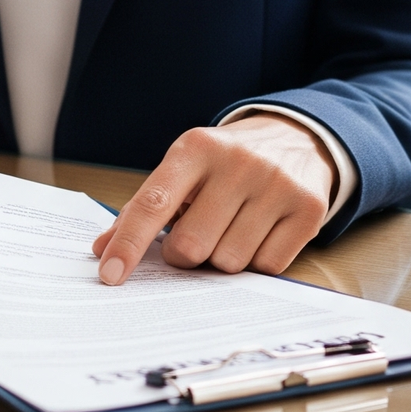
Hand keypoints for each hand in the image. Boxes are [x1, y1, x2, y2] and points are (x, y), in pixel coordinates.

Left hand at [91, 113, 336, 284]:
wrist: (297, 137)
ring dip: (223, 258)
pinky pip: (267, 267)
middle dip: (185, 254)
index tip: (109, 274)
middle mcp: (239, 161)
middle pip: (191, 246)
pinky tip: (262, 231)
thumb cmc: (227, 162)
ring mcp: (277, 184)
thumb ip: (145, 206)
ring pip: (229, 262)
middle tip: (196, 234)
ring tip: (234, 226)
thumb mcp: (186, 167)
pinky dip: (257, 261)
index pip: (153, 203)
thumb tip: (102, 248)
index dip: (129, 243)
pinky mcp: (308, 208)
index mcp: (197, 147)